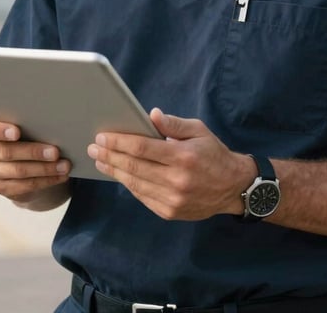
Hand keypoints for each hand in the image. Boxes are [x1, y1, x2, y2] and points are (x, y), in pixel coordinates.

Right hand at [0, 116, 71, 209]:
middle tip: (56, 152)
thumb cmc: (26, 131)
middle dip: (34, 152)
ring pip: (19, 171)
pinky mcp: (2, 187)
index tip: (17, 132)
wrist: (22, 158)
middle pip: (7, 152)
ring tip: (64, 165)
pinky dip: (46, 180)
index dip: (0, 130)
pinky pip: (25, 185)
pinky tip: (60, 176)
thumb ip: (29, 120)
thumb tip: (52, 120)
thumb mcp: (24, 123)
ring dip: (45, 169)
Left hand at [87, 108, 255, 220]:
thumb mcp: (199, 130)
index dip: (119, 142)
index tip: (102, 136)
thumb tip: (151, 115)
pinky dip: (128, 184)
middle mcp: (176, 180)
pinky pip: (142, 196)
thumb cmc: (214, 153)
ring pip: (134, 183)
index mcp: (183, 156)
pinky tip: (118, 174)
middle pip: (133, 167)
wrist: (233, 188)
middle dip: (110, 155)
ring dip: (114, 171)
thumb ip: (174, 123)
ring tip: (100, 160)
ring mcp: (172, 199)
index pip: (142, 148)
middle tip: (94, 147)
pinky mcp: (170, 212)